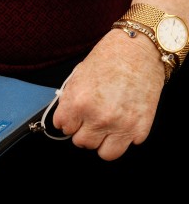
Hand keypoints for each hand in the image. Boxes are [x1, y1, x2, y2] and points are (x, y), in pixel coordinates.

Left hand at [53, 29, 164, 160]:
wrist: (140, 49)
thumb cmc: (109, 59)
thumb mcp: (77, 77)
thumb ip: (69, 102)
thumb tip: (65, 121)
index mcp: (78, 103)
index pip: (63, 127)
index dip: (68, 121)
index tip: (74, 117)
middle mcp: (98, 117)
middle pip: (81, 143)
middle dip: (84, 131)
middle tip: (91, 120)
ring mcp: (121, 125)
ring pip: (104, 153)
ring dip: (102, 141)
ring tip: (106, 128)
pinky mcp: (140, 128)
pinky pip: (127, 146)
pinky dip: (125, 137)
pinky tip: (124, 121)